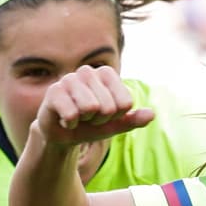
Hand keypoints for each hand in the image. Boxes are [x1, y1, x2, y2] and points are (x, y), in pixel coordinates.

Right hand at [33, 65, 154, 146]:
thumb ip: (134, 119)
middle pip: (109, 107)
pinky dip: (71, 123)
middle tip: (89, 117)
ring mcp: (69, 79)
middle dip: (100, 119)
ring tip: (79, 116)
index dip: (117, 116)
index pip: (126, 103)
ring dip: (86, 120)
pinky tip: (65, 118)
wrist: (63, 134)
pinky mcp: (53, 91)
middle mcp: (88, 71)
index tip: (106, 114)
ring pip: (91, 108)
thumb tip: (151, 114)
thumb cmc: (92, 125)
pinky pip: (72, 114)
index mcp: (107, 74)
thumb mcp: (116, 124)